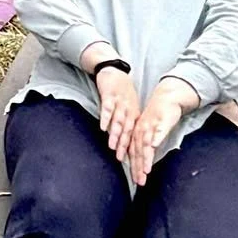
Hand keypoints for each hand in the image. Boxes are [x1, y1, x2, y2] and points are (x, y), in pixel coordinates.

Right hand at [80, 43, 137, 158]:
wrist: (116, 72)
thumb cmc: (122, 93)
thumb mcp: (129, 108)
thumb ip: (127, 125)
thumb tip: (125, 143)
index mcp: (135, 116)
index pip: (135, 137)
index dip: (134, 151)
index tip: (134, 166)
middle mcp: (129, 111)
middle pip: (128, 132)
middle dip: (126, 147)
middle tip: (123, 161)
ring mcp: (120, 103)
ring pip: (119, 122)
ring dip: (116, 135)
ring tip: (113, 147)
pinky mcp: (110, 96)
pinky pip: (108, 108)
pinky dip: (106, 118)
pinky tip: (102, 127)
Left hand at [129, 77, 201, 185]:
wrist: (167, 98)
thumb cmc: (158, 117)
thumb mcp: (148, 131)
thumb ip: (144, 145)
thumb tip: (141, 161)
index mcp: (136, 134)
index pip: (133, 153)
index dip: (134, 167)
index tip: (135, 181)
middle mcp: (141, 130)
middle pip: (138, 151)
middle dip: (138, 168)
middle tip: (139, 181)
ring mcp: (150, 126)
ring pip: (145, 144)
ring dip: (145, 157)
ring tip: (146, 170)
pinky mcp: (161, 121)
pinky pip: (158, 131)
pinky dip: (155, 139)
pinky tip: (154, 147)